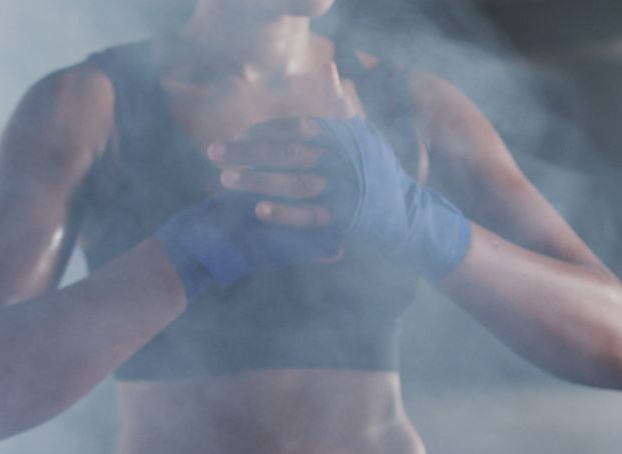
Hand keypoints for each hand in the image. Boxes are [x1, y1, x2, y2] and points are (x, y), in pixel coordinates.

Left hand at [212, 66, 470, 279]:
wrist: (408, 216)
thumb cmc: (377, 171)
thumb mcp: (362, 134)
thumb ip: (338, 103)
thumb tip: (327, 65)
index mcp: (345, 136)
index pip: (297, 128)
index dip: (264, 132)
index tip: (237, 136)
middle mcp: (344, 160)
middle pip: (289, 153)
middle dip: (248, 153)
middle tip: (213, 153)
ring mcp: (345, 191)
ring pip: (295, 182)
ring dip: (258, 180)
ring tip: (225, 179)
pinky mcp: (346, 220)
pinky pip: (310, 215)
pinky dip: (284, 213)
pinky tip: (256, 209)